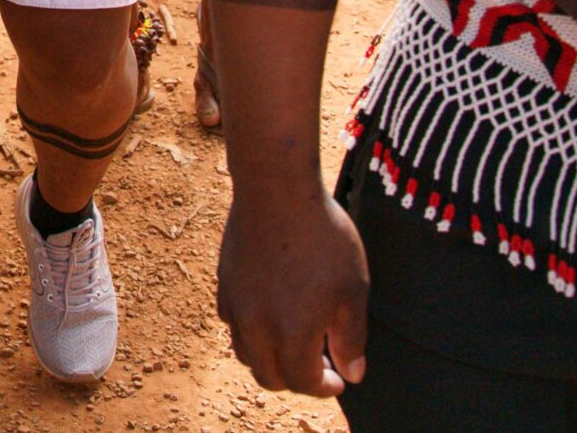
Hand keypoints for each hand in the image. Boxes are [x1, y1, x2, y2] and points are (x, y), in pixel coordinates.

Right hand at [218, 185, 369, 397]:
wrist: (276, 188)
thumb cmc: (322, 236)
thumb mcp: (352, 288)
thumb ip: (351, 337)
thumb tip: (352, 372)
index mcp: (292, 333)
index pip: (303, 383)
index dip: (324, 387)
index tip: (340, 377)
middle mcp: (257, 326)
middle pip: (269, 377)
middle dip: (295, 379)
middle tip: (318, 364)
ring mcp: (236, 304)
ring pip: (245, 353)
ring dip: (269, 357)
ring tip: (292, 339)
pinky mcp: (224, 282)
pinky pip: (232, 322)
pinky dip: (250, 329)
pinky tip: (268, 309)